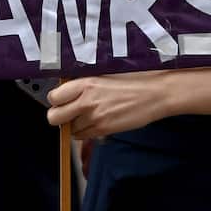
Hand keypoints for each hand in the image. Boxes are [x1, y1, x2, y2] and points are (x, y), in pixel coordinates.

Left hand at [46, 71, 180, 138]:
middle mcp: (86, 100)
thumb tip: (71, 90)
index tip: (63, 100)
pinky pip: (84, 136)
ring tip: (91, 116)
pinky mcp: (103, 130)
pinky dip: (87, 132)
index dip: (57, 100)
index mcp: (86, 83)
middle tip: (69, 113)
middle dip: (59, 117)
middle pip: (54, 117)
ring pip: (70, 129)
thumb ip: (87, 83)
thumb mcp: (107, 74)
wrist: (156, 93)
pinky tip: (99, 121)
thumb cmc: (137, 80)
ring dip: (76, 125)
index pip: (54, 97)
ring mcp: (94, 117)